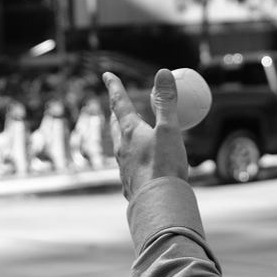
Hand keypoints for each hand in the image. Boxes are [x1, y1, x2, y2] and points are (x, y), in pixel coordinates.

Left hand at [102, 69, 190, 200]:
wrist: (158, 204)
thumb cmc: (164, 166)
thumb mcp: (169, 130)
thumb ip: (166, 102)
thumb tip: (163, 72)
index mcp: (130, 132)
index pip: (119, 103)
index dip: (114, 87)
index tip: (107, 75)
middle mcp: (122, 149)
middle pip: (116, 125)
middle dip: (116, 112)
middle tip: (116, 105)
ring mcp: (124, 168)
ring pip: (120, 146)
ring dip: (123, 135)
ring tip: (127, 133)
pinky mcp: (130, 184)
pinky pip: (129, 165)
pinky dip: (133, 157)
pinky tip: (138, 165)